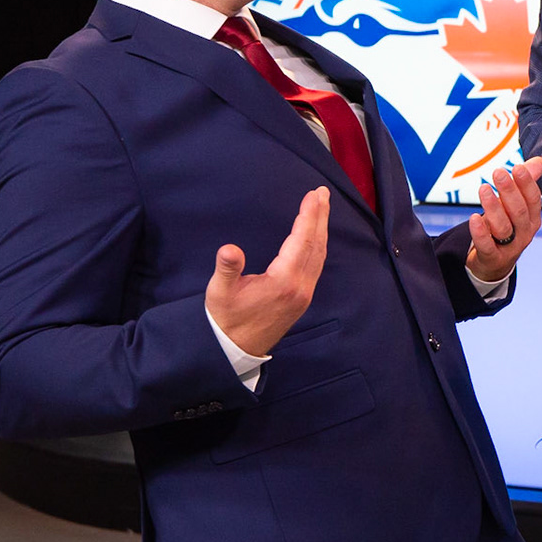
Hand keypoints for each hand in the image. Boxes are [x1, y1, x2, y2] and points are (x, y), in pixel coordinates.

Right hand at [207, 187, 330, 356]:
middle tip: (323, 192)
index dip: (309, 216)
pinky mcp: (302, 299)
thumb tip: (229, 249)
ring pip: (319, 255)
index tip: (314, 195)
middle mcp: (300, 287)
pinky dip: (318, 245)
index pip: (301, 241)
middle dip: (320, 216)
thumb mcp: (219, 293)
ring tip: (322, 208)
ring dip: (321, 229)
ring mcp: (304, 294)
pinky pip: (316, 265)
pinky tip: (316, 236)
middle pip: (316, 244)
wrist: (235, 350)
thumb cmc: (225, 319)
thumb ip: (226, 269)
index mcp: (283, 282)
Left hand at [465, 157, 541, 281]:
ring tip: (483, 189)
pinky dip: (480, 232)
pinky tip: (474, 218)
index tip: (517, 167)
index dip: (526, 183)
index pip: (532, 200)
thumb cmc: (506, 227)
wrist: (494, 263)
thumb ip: (525, 183)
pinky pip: (487, 246)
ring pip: (503, 228)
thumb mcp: (515, 205)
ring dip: (493, 207)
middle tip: (498, 173)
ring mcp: (509, 248)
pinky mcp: (492, 258)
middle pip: (518, 211)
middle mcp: (524, 233)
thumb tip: (540, 161)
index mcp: (532, 219)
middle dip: (509, 191)